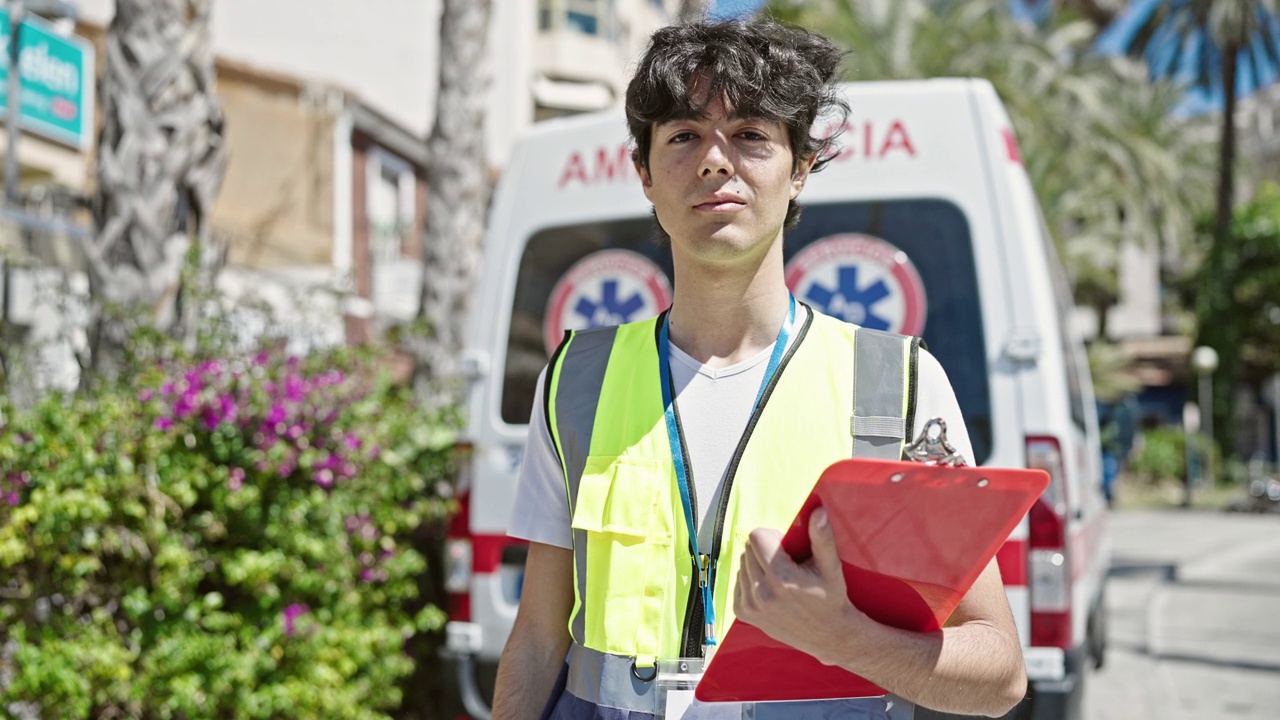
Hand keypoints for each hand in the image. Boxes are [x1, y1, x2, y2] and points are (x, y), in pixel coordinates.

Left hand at [732, 507, 873, 665]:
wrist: (828, 636)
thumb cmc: (830, 599)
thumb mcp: (831, 567)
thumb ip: (822, 537)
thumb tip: (818, 511)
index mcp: (781, 578)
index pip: (756, 537)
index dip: (772, 537)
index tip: (786, 548)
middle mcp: (762, 593)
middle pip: (748, 549)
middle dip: (764, 550)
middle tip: (786, 564)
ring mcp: (750, 605)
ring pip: (741, 564)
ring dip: (757, 565)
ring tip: (779, 578)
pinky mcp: (743, 613)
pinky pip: (737, 581)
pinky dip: (751, 580)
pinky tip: (770, 589)